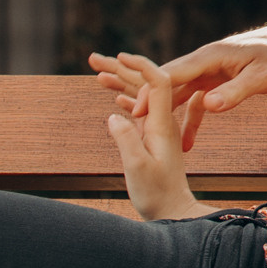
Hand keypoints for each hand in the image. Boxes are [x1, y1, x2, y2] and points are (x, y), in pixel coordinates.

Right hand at [90, 6, 266, 149]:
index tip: (130, 111)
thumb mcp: (262, 78)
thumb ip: (236, 93)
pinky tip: (177, 138)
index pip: (172, 76)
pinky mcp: (216, 81)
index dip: (150, 93)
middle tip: (96, 74)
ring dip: (149, 100)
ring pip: (172, 89)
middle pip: (162, 77)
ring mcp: (208, 72)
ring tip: (117, 107)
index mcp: (209, 57)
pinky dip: (182, 116)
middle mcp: (203, 62)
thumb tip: (210, 106)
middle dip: (131, 80)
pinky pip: (192, 100)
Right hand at [103, 53, 216, 221]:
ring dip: (120, 82)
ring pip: (140, 97)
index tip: (121, 56)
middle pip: (145, 85)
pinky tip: (114, 96)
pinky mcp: (154, 138)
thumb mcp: (139, 168)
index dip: (142, 66)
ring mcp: (159, 128)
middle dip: (121, 69)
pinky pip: (140, 112)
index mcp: (163, 123)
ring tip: (96, 71)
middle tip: (92, 57)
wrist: (174, 211)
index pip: (159, 82)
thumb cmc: (157, 194)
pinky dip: (126, 101)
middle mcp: (163, 121)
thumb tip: (113, 115)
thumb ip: (126, 140)